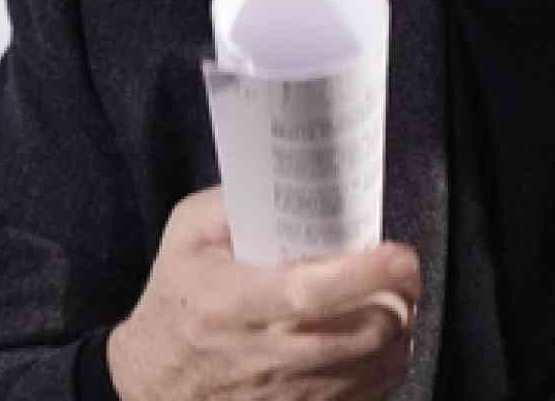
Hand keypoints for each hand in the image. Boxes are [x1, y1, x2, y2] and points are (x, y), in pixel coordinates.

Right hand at [107, 187, 418, 400]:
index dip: (367, 274)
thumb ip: (235, 202)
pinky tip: (381, 340)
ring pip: (376, 366)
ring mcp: (284, 395)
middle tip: (403, 272)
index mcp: (227, 303)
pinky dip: (388, 364)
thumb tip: (299, 176)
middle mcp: (259, 355)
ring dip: (400, 330)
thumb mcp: (186, 236)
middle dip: (400, 298)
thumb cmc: (177, 297)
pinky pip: (370, 394)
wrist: (151, 382)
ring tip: (396, 301)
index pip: (310, 293)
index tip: (400, 254)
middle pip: (362, 334)